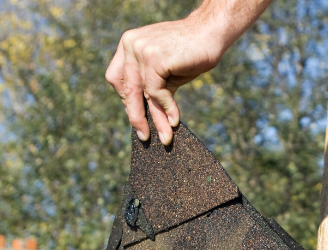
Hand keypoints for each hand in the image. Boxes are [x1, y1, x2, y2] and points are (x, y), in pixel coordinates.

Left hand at [106, 0, 273, 144]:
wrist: (211, 34)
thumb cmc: (190, 53)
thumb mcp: (165, 73)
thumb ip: (151, 88)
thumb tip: (145, 119)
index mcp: (128, 45)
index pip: (117, 79)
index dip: (126, 100)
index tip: (138, 116)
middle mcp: (130, 44)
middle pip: (126, 88)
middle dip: (136, 115)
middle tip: (144, 136)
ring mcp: (140, 49)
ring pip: (142, 93)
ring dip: (155, 118)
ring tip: (165, 136)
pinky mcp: (154, 58)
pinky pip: (155, 92)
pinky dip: (166, 108)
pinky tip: (175, 120)